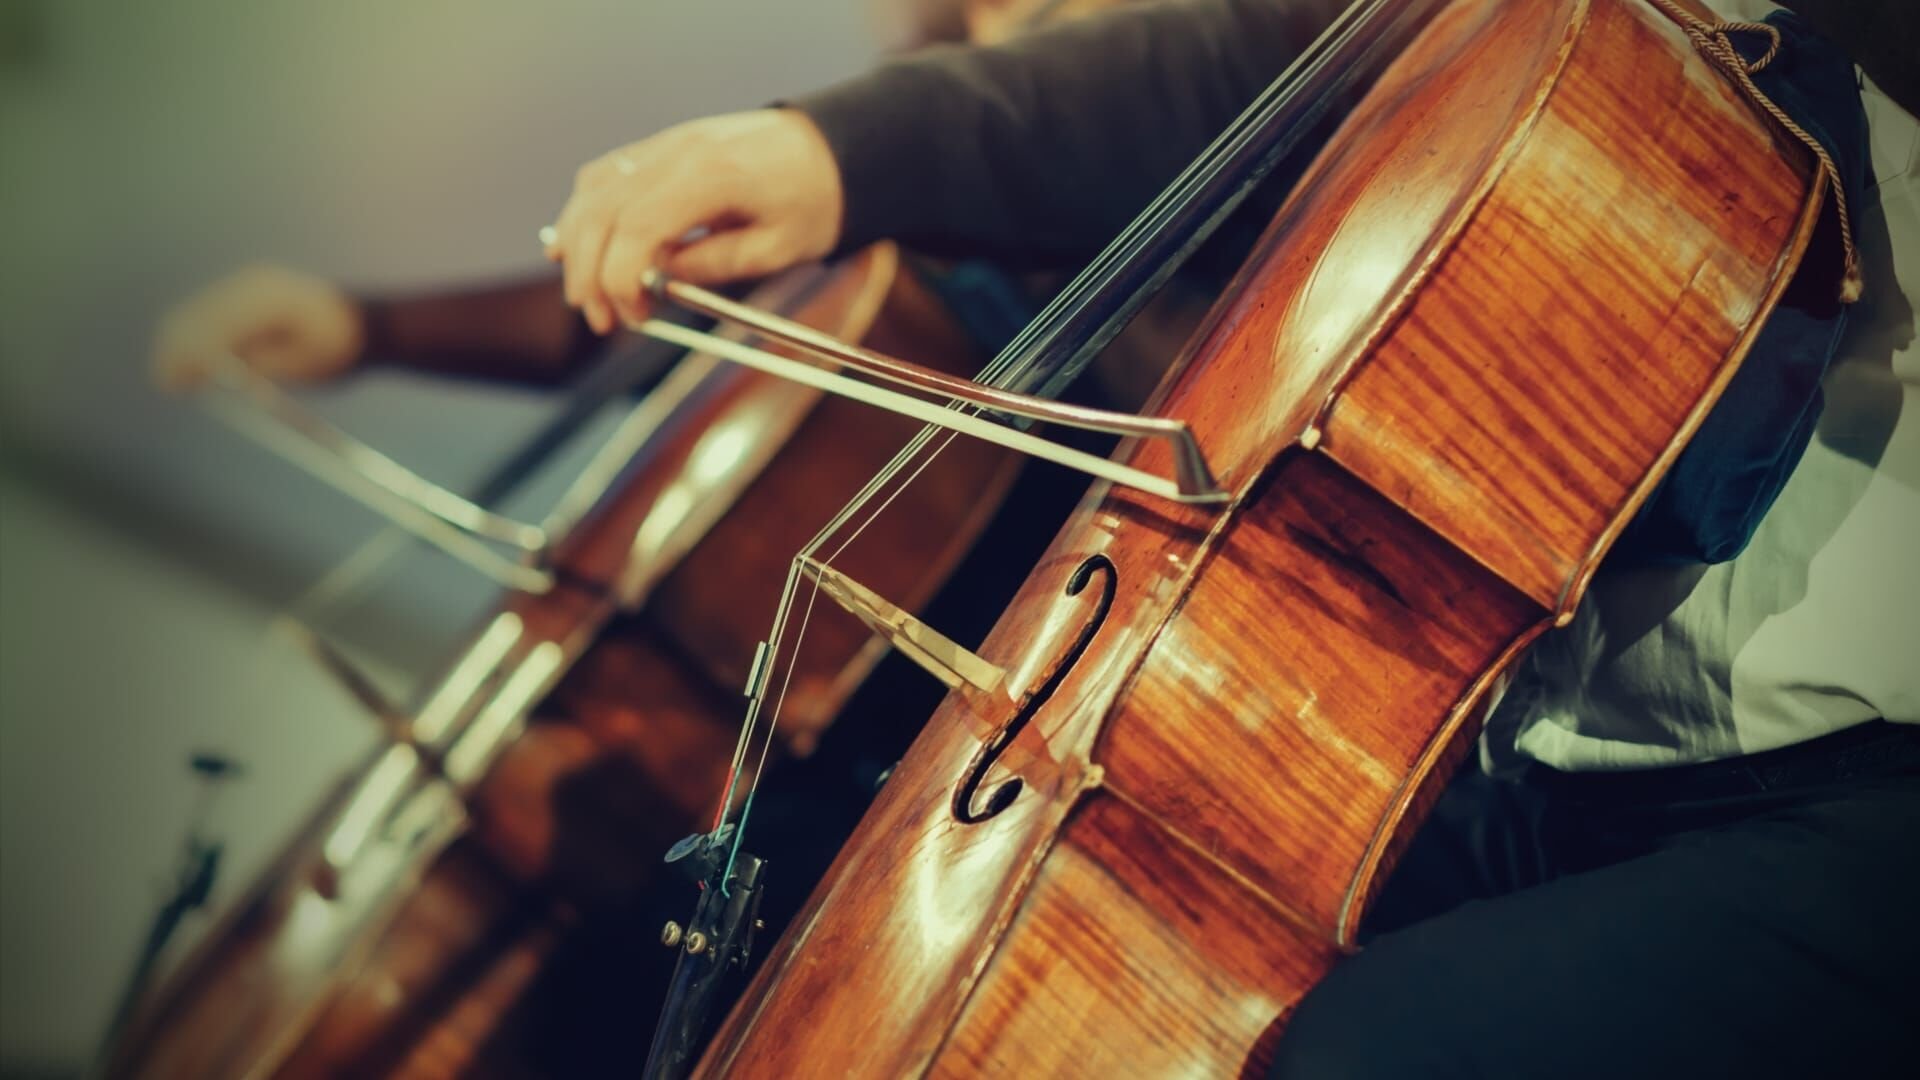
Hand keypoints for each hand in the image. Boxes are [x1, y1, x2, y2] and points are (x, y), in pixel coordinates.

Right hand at [152, 264, 363, 390]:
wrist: (362, 325)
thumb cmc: (339, 349)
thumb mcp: (305, 364)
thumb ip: (263, 365)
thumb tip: (222, 373)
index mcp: (271, 299)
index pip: (218, 324)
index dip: (193, 354)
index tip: (176, 379)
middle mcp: (253, 285)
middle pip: (199, 316)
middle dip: (178, 351)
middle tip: (167, 384)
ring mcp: (246, 287)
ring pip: (197, 314)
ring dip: (181, 346)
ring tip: (172, 381)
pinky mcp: (243, 296)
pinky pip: (208, 316)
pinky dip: (195, 340)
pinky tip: (190, 367)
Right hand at [545, 108, 843, 334]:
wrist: (829, 151)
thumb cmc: (812, 202)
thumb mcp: (776, 249)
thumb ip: (712, 266)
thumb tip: (656, 283)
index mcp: (713, 174)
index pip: (637, 226)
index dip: (620, 279)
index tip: (633, 316)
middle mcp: (678, 150)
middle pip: (601, 209)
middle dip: (589, 272)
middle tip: (602, 319)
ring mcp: (664, 143)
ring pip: (591, 190)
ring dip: (576, 245)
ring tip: (588, 294)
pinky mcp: (659, 147)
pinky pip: (603, 176)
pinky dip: (585, 214)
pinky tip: (578, 248)